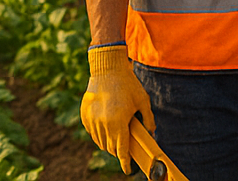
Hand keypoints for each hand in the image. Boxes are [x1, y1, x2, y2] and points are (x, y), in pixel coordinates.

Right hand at [80, 44, 153, 173]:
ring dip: (108, 142)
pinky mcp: (85, 114)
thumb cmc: (127, 83)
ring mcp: (92, 119)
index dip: (124, 162)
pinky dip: (98, 133)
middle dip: (118, 151)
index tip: (127, 169)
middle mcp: (103, 124)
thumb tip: (152, 132)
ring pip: (100, 141)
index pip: (121, 150)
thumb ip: (148, 119)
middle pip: (110, 148)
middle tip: (124, 146)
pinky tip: (105, 126)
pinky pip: (91, 132)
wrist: (107, 67)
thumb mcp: (143, 100)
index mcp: (119, 123)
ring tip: (115, 135)